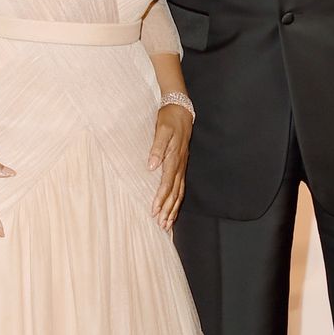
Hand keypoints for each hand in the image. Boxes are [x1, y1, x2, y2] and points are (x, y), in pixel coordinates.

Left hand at [148, 104, 192, 229]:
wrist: (181, 109)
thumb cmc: (169, 119)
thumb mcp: (161, 130)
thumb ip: (157, 148)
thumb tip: (151, 166)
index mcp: (174, 157)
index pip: (167, 183)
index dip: (161, 198)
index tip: (155, 211)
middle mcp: (180, 164)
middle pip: (175, 192)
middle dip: (168, 209)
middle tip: (161, 225)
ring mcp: (182, 165)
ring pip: (179, 191)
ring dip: (173, 208)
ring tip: (168, 223)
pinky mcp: (181, 164)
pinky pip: (180, 186)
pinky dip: (177, 199)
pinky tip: (173, 206)